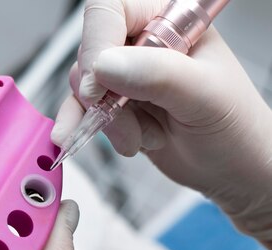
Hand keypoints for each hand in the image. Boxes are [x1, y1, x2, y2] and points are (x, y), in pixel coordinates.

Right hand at [52, 0, 271, 246]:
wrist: (230, 169)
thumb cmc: (234, 126)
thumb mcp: (205, 96)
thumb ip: (159, 74)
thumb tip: (104, 65)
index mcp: (171, 20)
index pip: (112, 12)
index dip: (97, 45)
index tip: (99, 88)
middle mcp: (144, 43)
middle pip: (92, 50)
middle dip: (101, 94)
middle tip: (123, 118)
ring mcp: (127, 75)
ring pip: (83, 83)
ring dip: (103, 118)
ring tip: (138, 137)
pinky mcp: (114, 103)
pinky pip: (80, 106)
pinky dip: (79, 124)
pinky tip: (80, 136)